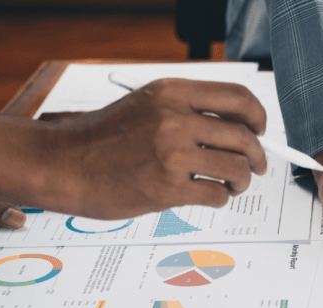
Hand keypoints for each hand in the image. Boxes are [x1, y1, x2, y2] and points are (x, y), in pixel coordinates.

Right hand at [46, 78, 267, 218]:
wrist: (62, 164)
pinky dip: (220, 199)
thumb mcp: (146, 106)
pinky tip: (210, 196)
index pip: (239, 98)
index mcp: (172, 93)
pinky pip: (216, 194)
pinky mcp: (168, 188)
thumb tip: (237, 127)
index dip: (258, 117)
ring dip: (241, 181)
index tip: (260, 130)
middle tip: (256, 167)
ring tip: (231, 185)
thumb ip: (187, 111)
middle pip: (244, 137)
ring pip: (237, 168)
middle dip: (257, 156)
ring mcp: (172, 154)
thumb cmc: (103, 139)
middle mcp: (175, 119)